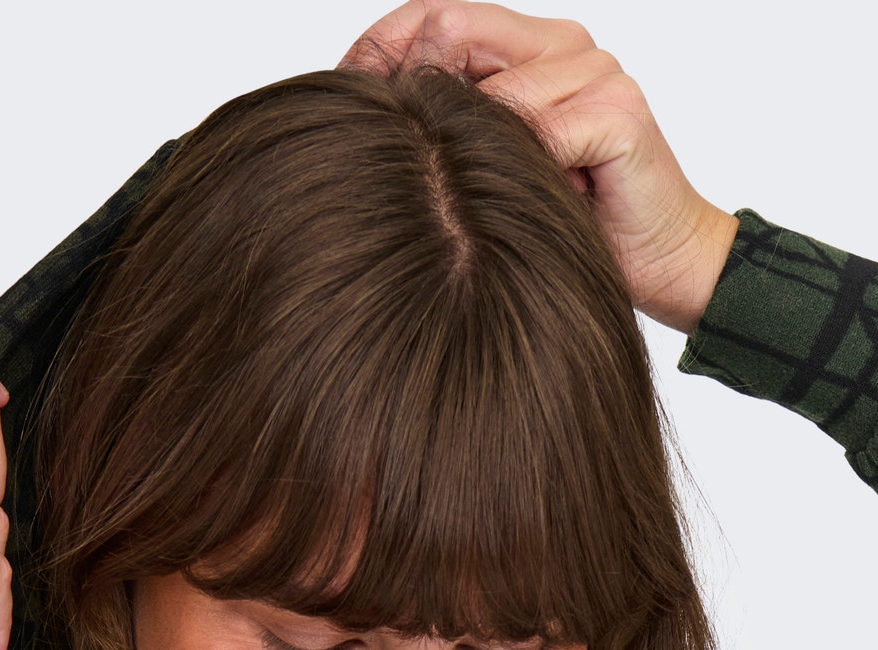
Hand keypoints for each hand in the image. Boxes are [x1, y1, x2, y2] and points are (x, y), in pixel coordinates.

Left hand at [340, 2, 737, 333]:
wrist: (662, 267)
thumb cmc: (574, 225)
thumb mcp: (495, 169)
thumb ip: (453, 126)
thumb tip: (369, 110)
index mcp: (532, 47)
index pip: (439, 15)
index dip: (384, 51)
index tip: (344, 99)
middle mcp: (565, 46)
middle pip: (454, 33)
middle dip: (410, 91)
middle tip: (385, 153)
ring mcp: (596, 71)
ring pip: (490, 93)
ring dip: (472, 155)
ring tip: (477, 203)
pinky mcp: (617, 113)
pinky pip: (538, 130)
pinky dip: (523, 172)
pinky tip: (525, 205)